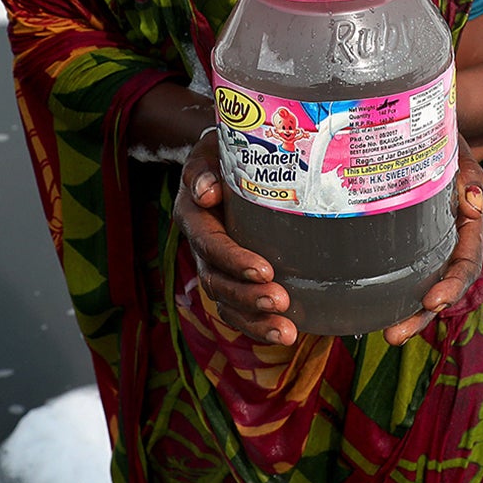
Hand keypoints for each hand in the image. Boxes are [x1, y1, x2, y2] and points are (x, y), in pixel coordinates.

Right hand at [175, 129, 295, 345]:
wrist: (227, 160)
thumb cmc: (223, 151)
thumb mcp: (210, 149)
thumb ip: (203, 167)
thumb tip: (207, 192)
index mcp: (193, 217)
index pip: (210, 245)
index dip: (234, 260)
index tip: (265, 269)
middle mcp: (201, 248)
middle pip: (217, 283)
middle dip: (248, 297)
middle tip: (281, 303)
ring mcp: (216, 267)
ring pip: (228, 304)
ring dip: (255, 322)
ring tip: (286, 332)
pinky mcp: (234, 278)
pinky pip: (241, 310)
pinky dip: (260, 325)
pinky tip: (288, 332)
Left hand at [380, 151, 482, 346]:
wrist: (418, 125)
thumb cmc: (441, 138)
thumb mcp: (458, 151)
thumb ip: (468, 174)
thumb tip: (473, 199)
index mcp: (468, 223)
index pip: (466, 263)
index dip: (452, 285)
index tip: (432, 301)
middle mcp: (450, 240)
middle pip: (443, 287)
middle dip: (422, 316)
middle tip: (396, 335)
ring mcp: (428, 244)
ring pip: (422, 286)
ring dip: (407, 314)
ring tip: (387, 335)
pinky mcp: (405, 241)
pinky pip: (403, 272)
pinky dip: (392, 294)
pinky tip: (370, 309)